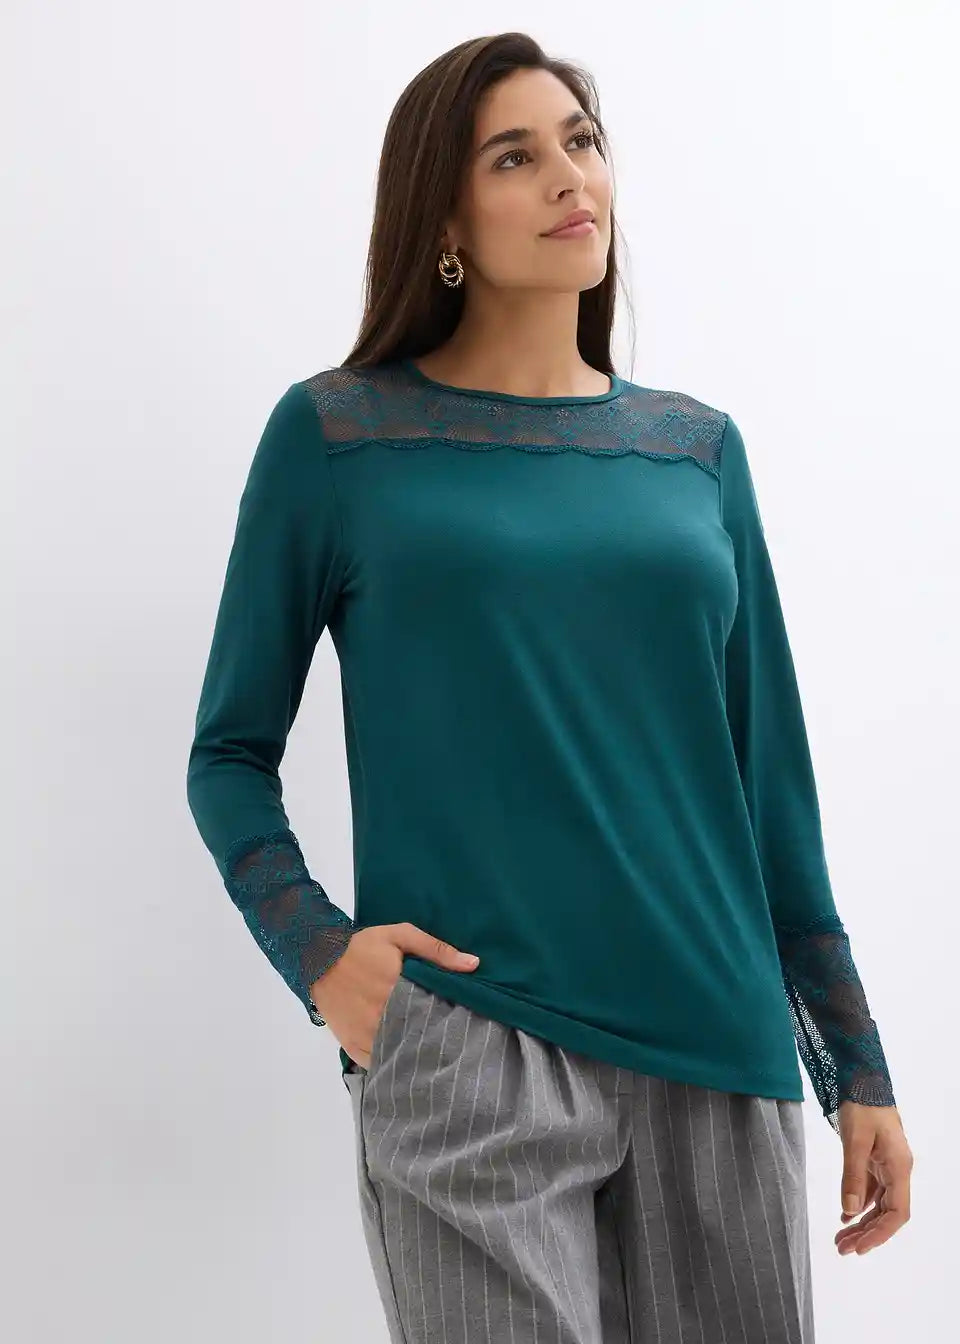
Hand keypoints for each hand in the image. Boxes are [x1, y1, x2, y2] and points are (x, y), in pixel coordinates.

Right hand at [307, 922, 479, 1069]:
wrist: (317, 957)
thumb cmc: (362, 946)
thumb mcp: (400, 936)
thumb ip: (436, 949)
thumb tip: (473, 964)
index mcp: (397, 990)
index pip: (433, 1016)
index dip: (449, 1023)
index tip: (464, 1025)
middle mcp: (381, 1017)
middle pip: (417, 1038)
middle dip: (434, 1041)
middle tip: (452, 1042)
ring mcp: (365, 1035)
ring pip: (398, 1055)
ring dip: (414, 1055)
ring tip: (433, 1054)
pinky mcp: (352, 1046)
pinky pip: (377, 1063)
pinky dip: (391, 1063)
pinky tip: (405, 1061)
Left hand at [835, 1101, 912, 1255]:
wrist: (862, 1078)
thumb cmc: (861, 1105)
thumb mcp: (854, 1140)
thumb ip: (852, 1176)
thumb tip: (848, 1212)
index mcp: (899, 1167)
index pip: (897, 1213)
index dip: (880, 1234)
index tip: (859, 1248)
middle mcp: (897, 1170)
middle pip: (887, 1213)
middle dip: (866, 1233)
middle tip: (842, 1248)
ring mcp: (887, 1165)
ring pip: (877, 1203)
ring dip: (860, 1222)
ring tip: (839, 1239)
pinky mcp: (875, 1159)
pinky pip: (870, 1189)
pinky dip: (857, 1204)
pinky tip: (844, 1216)